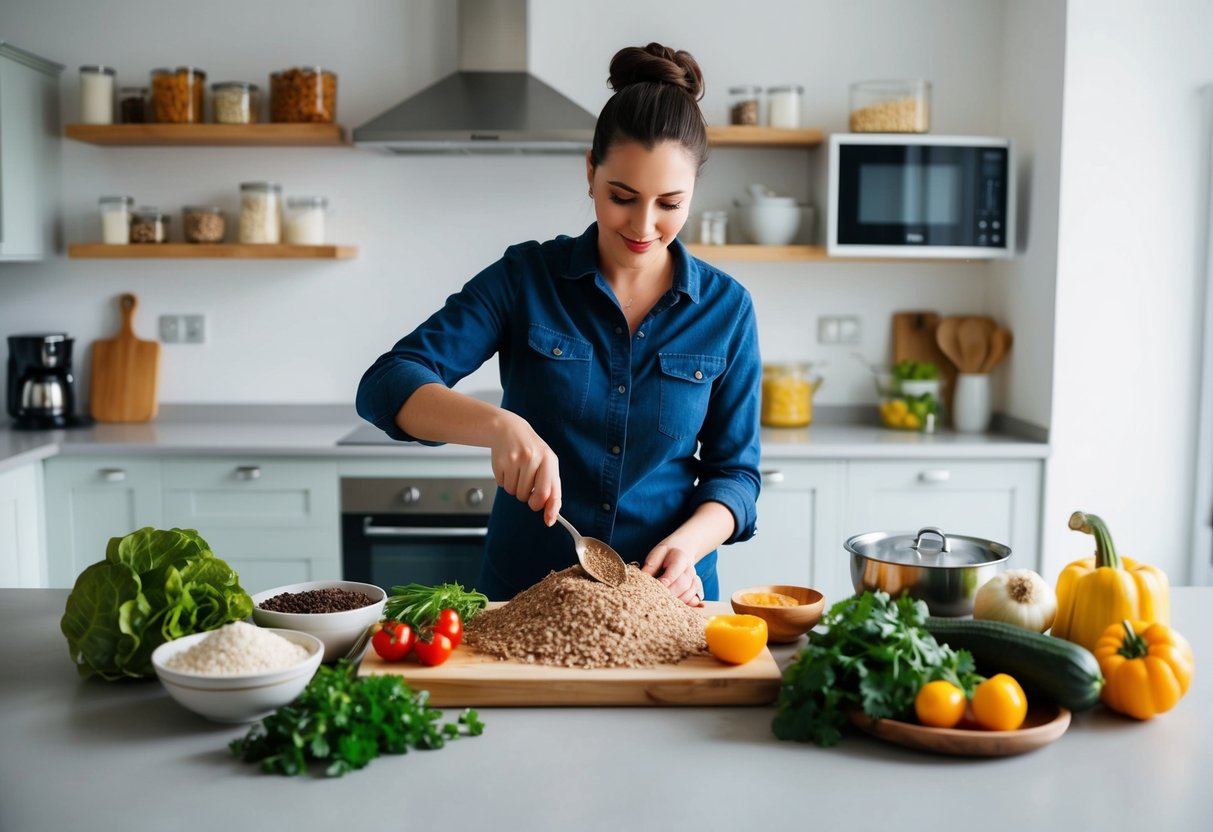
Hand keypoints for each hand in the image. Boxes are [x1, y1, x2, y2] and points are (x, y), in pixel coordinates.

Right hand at [489, 410, 560, 525]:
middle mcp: (532, 458)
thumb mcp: (547, 463)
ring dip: (515, 488)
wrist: (509, 430)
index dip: (549, 508)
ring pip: (514, 492)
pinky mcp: (499, 462)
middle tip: (528, 487)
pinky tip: (508, 468)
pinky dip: (505, 482)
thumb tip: (551, 515)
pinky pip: (502, 485)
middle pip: (529, 496)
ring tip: (518, 472)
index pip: (549, 491)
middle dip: (529, 499)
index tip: (548, 520)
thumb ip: (552, 487)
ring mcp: (514, 460)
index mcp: (548, 460)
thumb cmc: (532, 450)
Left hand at [641, 543, 702, 605]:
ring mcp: (694, 578)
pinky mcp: (696, 587)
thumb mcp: (657, 554)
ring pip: (689, 592)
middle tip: (657, 599)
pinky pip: (693, 598)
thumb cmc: (666, 555)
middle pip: (682, 584)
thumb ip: (651, 565)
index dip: (667, 580)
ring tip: (663, 604)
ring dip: (676, 600)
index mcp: (680, 557)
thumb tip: (643, 577)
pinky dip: (685, 604)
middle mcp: (690, 568)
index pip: (675, 570)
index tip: (657, 587)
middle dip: (670, 593)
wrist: (682, 550)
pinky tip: (674, 606)